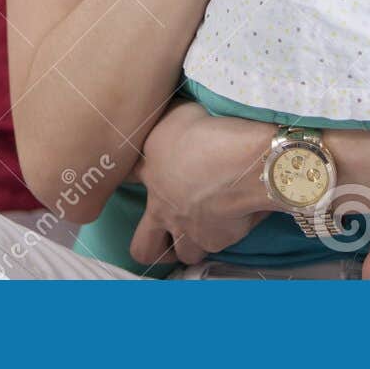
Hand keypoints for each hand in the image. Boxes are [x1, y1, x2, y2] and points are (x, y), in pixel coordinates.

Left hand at [128, 99, 273, 265]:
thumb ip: (168, 124)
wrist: (243, 161)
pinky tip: (233, 220)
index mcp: (150, 173)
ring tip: (202, 231)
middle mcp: (164, 208)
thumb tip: (169, 122)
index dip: (128, 176)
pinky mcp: (217, 241)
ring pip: (183, 254)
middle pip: (143, 248)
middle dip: (152, 245)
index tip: (142, 171)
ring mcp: (188, 230)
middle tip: (165, 232)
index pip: (126, 179)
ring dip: (190, 245)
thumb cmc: (208, 132)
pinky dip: (222, 236)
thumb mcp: (178, 113)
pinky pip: (215, 247)